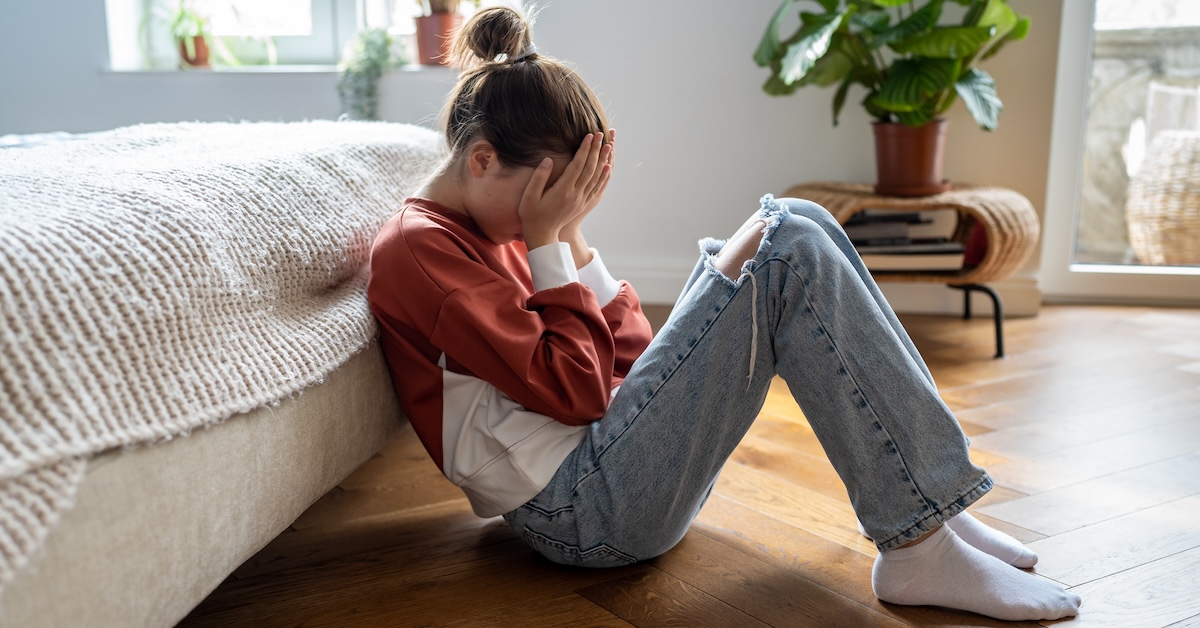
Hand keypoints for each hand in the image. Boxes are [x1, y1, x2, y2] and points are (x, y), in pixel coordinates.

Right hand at [519, 132, 612, 250]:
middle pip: (589, 169)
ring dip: (603, 160)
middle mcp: (575, 195)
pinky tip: (608, 167)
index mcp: (562, 191)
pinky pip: (597, 188)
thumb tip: (548, 159)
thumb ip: (539, 177)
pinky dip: (604, 176)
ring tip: (609, 146)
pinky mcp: (583, 203)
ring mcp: (581, 200)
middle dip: (596, 150)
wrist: (542, 235)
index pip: (577, 166)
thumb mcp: (529, 196)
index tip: (589, 135)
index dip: (584, 149)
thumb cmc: (532, 214)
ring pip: (596, 177)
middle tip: (601, 134)